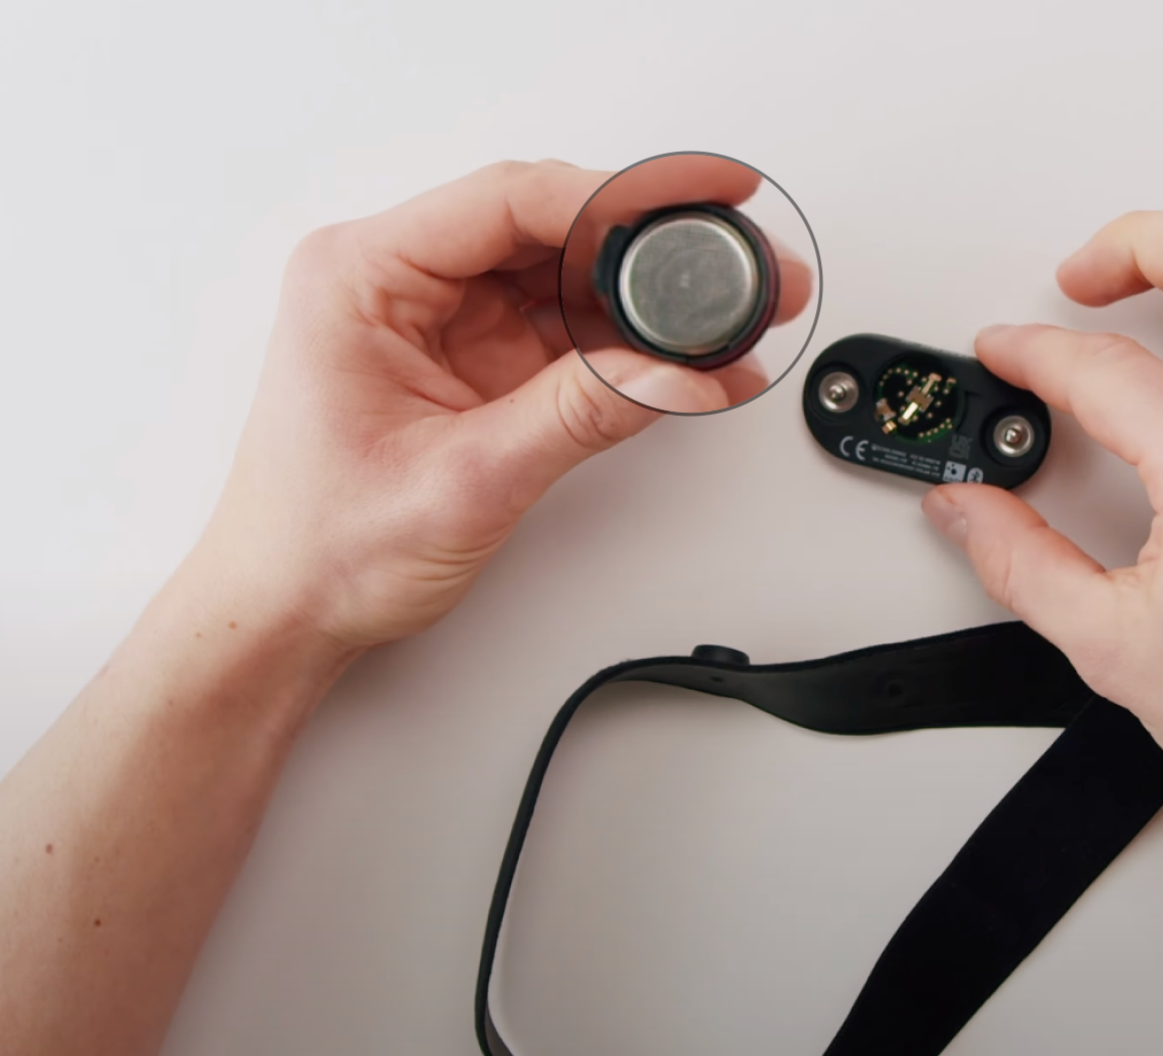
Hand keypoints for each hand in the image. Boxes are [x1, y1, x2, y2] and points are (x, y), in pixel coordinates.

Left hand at [199, 157, 811, 649]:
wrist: (287, 615)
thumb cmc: (319, 547)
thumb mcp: (465, 480)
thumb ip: (579, 416)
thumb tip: (675, 374)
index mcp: (363, 276)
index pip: (510, 200)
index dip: (617, 193)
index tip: (696, 196)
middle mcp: (400, 282)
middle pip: (551, 225)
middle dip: (651, 242)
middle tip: (736, 252)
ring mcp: (442, 321)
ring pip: (567, 275)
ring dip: (649, 294)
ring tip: (730, 310)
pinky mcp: (475, 362)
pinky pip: (565, 329)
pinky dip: (628, 344)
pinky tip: (686, 357)